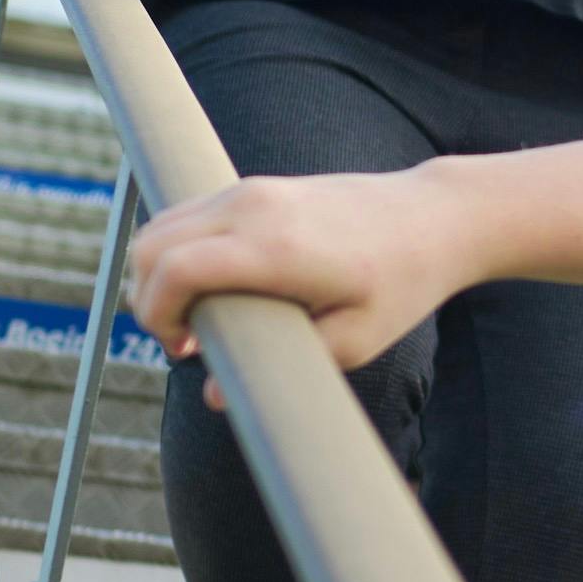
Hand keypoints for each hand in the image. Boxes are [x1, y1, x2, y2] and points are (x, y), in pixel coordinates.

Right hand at [129, 169, 464, 372]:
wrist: (434, 217)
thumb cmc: (401, 283)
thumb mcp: (354, 342)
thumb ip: (283, 368)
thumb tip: (215, 395)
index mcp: (275, 248)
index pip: (173, 269)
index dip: (155, 316)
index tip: (183, 350)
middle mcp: (252, 208)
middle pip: (150, 245)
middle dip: (148, 300)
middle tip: (187, 342)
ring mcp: (250, 190)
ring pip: (161, 225)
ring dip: (159, 274)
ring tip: (200, 320)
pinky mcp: (254, 186)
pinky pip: (187, 215)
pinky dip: (178, 251)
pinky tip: (213, 288)